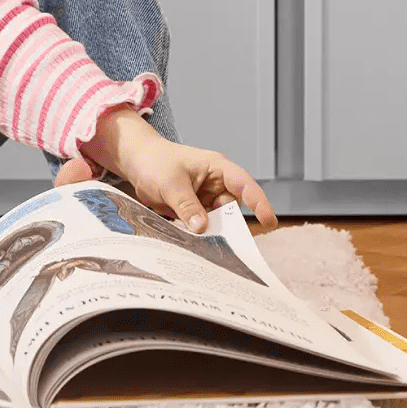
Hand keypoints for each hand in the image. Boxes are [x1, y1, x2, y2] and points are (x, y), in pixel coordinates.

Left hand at [58, 107, 277, 234]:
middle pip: (233, 207)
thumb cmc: (156, 161)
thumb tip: (202, 228)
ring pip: (220, 220)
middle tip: (228, 245)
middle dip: (230, 225)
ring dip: (214, 232)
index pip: (243, 184)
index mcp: (217, 168)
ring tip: (206, 246)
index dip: (258, 201)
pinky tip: (196, 245)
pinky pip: (206, 225)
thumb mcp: (171, 183)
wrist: (138, 162)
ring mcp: (207, 197)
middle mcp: (217, 183)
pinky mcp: (197, 209)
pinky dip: (202, 235)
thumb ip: (187, 205)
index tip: (269, 220)